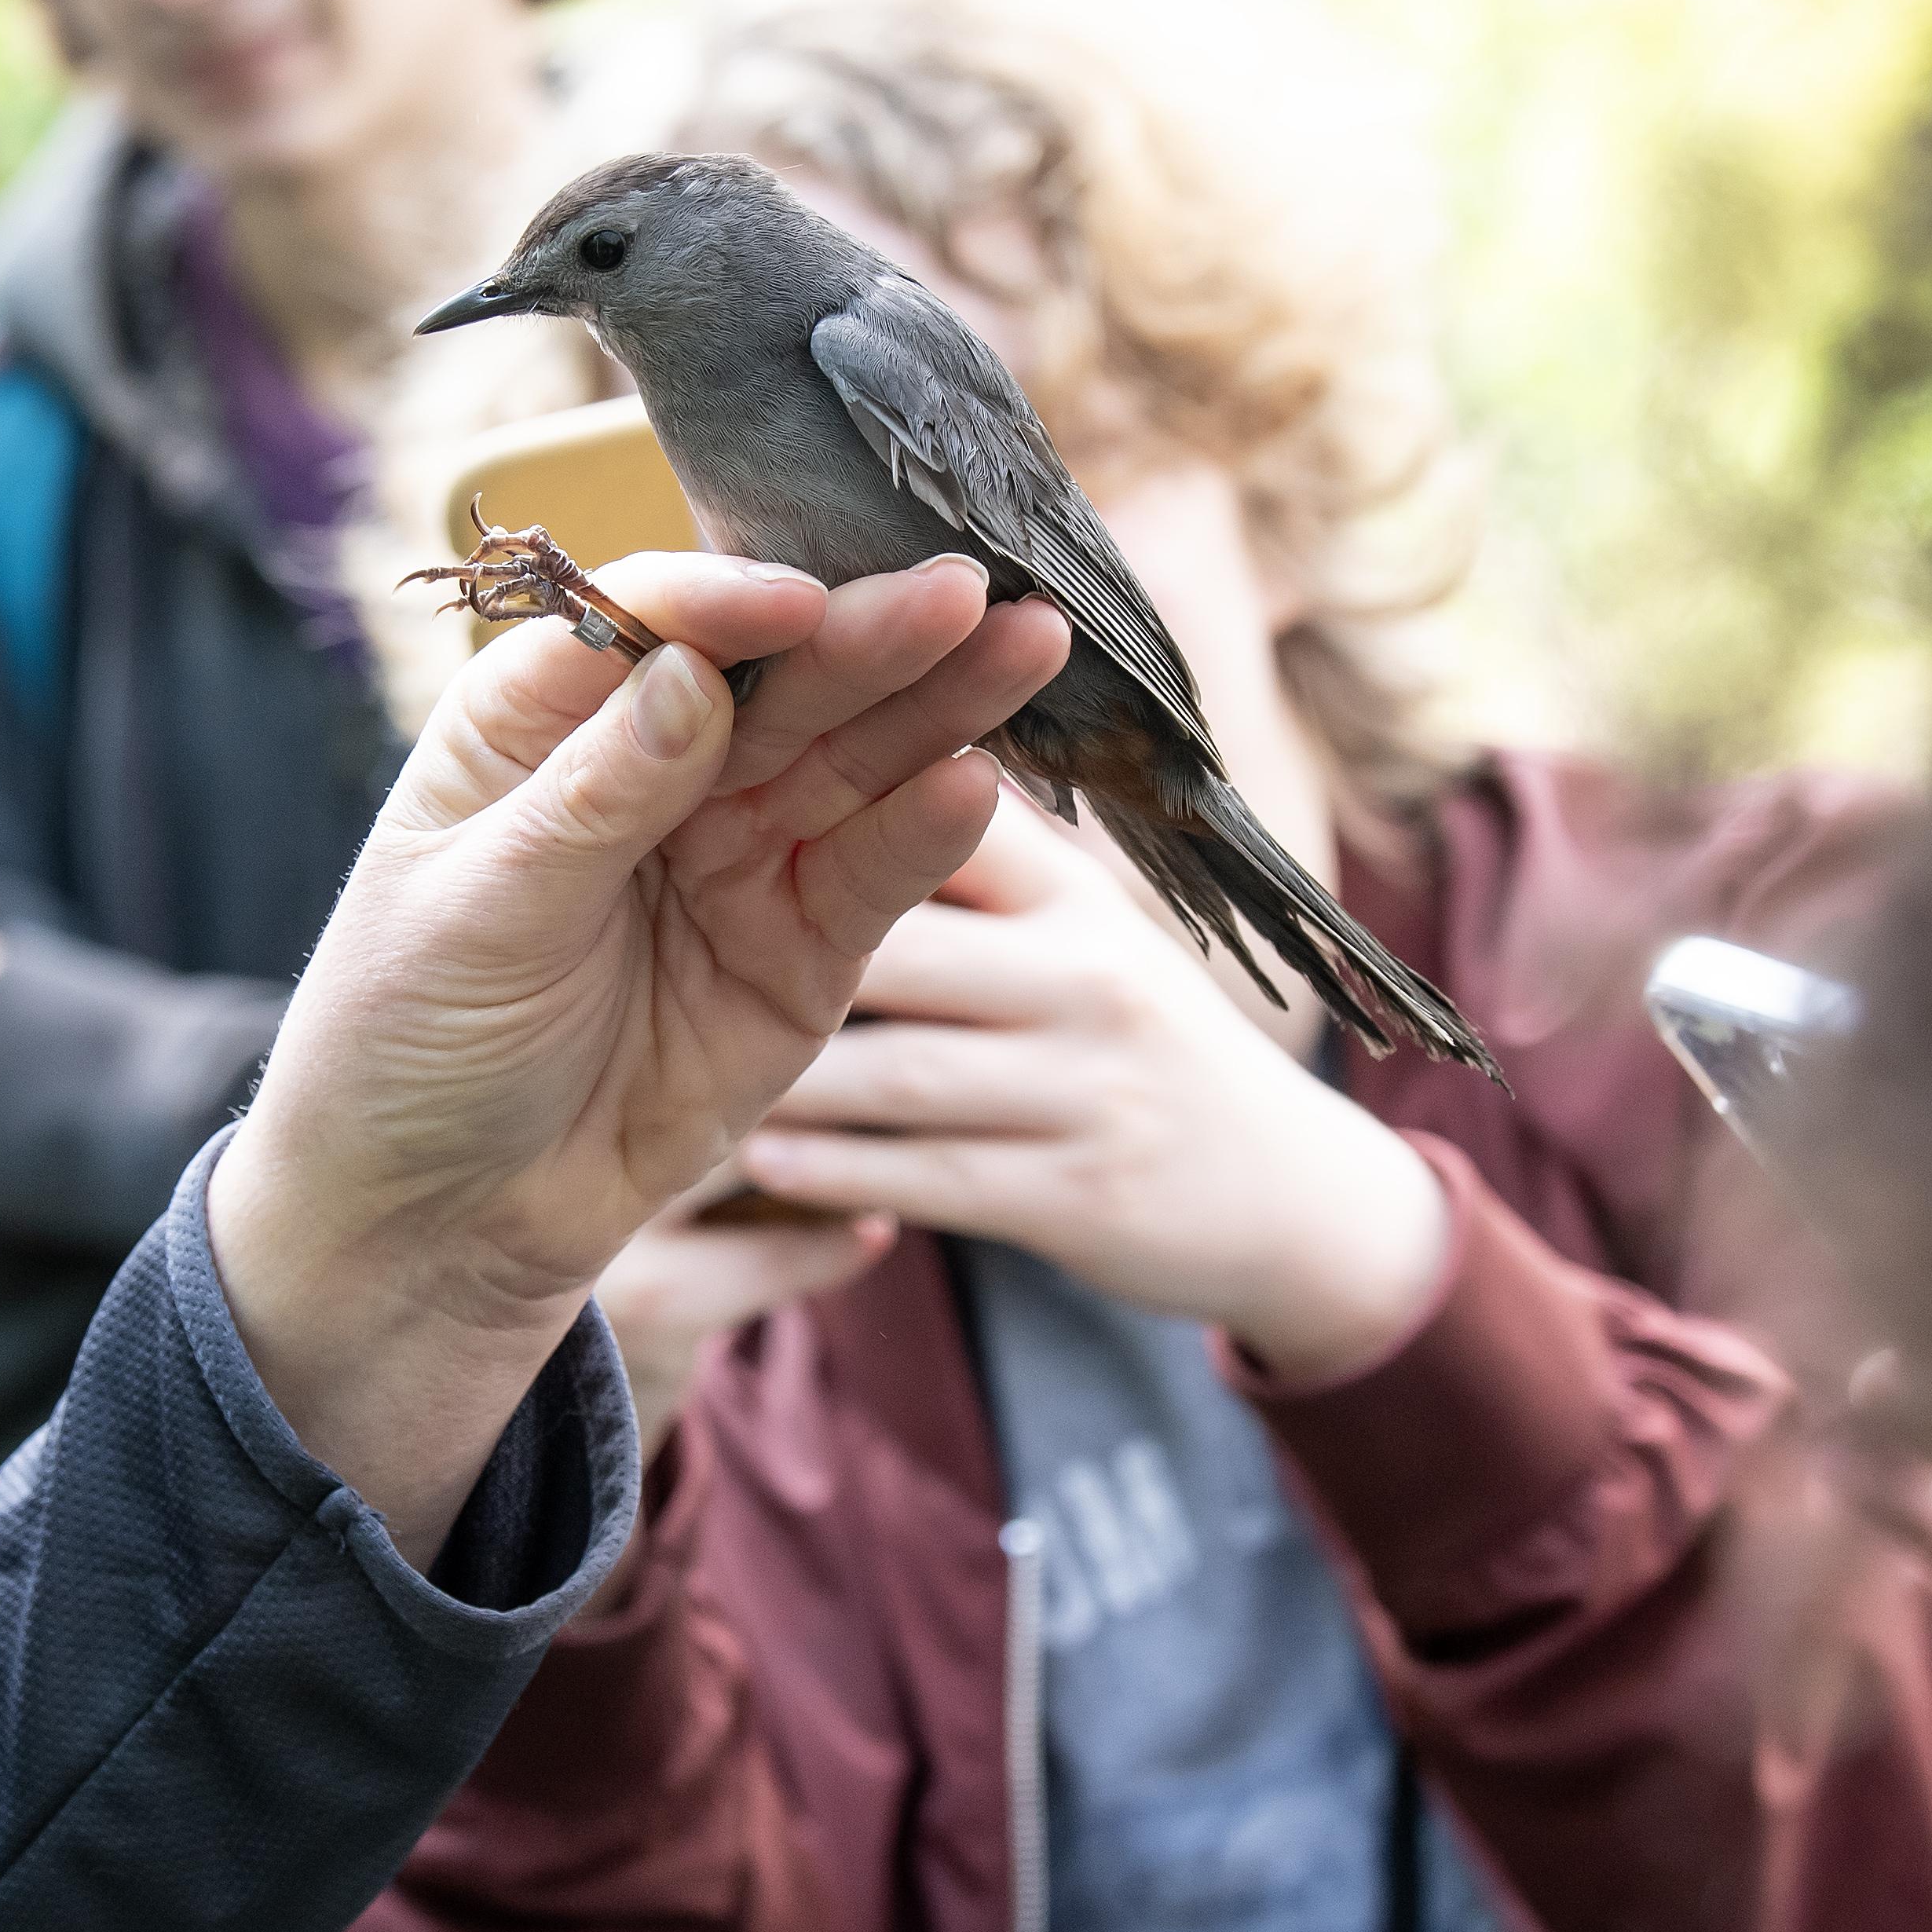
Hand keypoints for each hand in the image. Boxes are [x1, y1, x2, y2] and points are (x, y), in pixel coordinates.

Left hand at [207, 552, 1067, 1561]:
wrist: (442, 1219)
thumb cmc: (409, 1043)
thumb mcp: (477, 911)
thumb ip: (593, 796)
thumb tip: (692, 677)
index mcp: (539, 723)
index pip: (646, 626)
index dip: (725, 604)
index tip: (796, 599)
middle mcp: (654, 766)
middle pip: (776, 678)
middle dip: (867, 631)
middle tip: (962, 587)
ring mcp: (736, 855)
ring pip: (850, 759)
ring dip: (936, 703)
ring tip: (1024, 644)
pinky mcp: (799, 950)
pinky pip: (871, 877)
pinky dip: (925, 834)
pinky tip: (977, 783)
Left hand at [736, 795, 1451, 1383]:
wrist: (1285, 1203)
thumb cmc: (1134, 1039)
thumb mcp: (1078, 925)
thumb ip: (960, 848)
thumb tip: (839, 738)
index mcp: (1066, 885)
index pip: (946, 783)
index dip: (847, 745)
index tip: (722, 728)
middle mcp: (1081, 965)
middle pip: (907, 916)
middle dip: (770, 908)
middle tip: (646, 882)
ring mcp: (1078, 1083)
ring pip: (899, 1063)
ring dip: (786, 1063)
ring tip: (671, 1048)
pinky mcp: (1069, 1193)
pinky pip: (927, 1175)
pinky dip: (836, 1167)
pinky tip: (756, 1157)